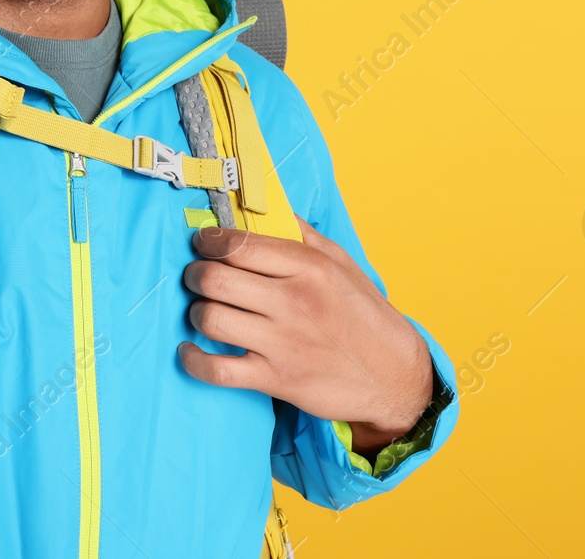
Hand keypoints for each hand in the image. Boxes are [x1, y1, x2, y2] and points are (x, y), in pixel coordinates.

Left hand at [178, 217, 432, 453]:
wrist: (394, 376)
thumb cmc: (363, 314)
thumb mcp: (341, 263)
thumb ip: (301, 234)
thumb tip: (266, 206)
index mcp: (309, 267)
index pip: (238, 244)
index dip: (208, 241)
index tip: (203, 244)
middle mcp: (294, 301)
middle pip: (215, 278)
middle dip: (194, 274)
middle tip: (197, 276)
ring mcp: (283, 342)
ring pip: (210, 319)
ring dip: (195, 313)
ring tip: (203, 310)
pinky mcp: (276, 379)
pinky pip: (216, 369)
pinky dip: (193, 360)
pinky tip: (190, 351)